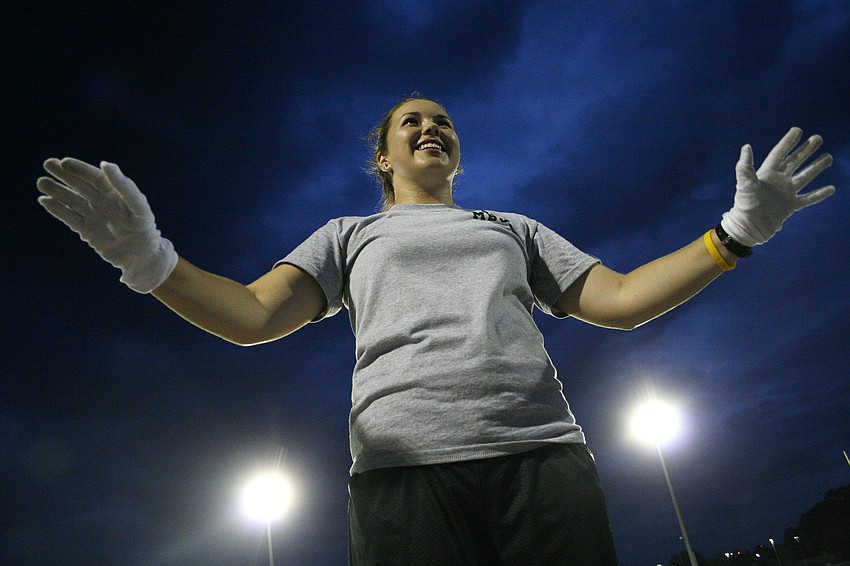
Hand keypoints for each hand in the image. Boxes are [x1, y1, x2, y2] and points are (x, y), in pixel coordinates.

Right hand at [37, 157, 177, 292]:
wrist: (142, 257)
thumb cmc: (144, 228)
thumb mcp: (137, 205)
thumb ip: (123, 185)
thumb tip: (105, 164)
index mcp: (116, 194)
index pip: (95, 177)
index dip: (80, 169)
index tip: (64, 162)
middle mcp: (104, 202)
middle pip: (80, 185)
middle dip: (64, 175)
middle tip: (47, 164)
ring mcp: (95, 216)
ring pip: (72, 200)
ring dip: (57, 191)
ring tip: (41, 182)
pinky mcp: (88, 231)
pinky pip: (70, 218)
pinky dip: (58, 210)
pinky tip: (45, 201)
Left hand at [721, 127, 834, 246]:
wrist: (749, 227)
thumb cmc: (744, 205)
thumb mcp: (743, 183)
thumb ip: (745, 166)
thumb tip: (746, 147)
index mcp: (767, 173)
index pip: (779, 153)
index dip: (788, 142)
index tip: (798, 130)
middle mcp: (778, 181)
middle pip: (795, 161)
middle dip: (806, 150)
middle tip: (818, 138)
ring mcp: (786, 193)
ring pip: (805, 176)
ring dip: (816, 167)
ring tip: (828, 157)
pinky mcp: (791, 206)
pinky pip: (808, 198)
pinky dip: (820, 194)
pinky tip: (831, 188)